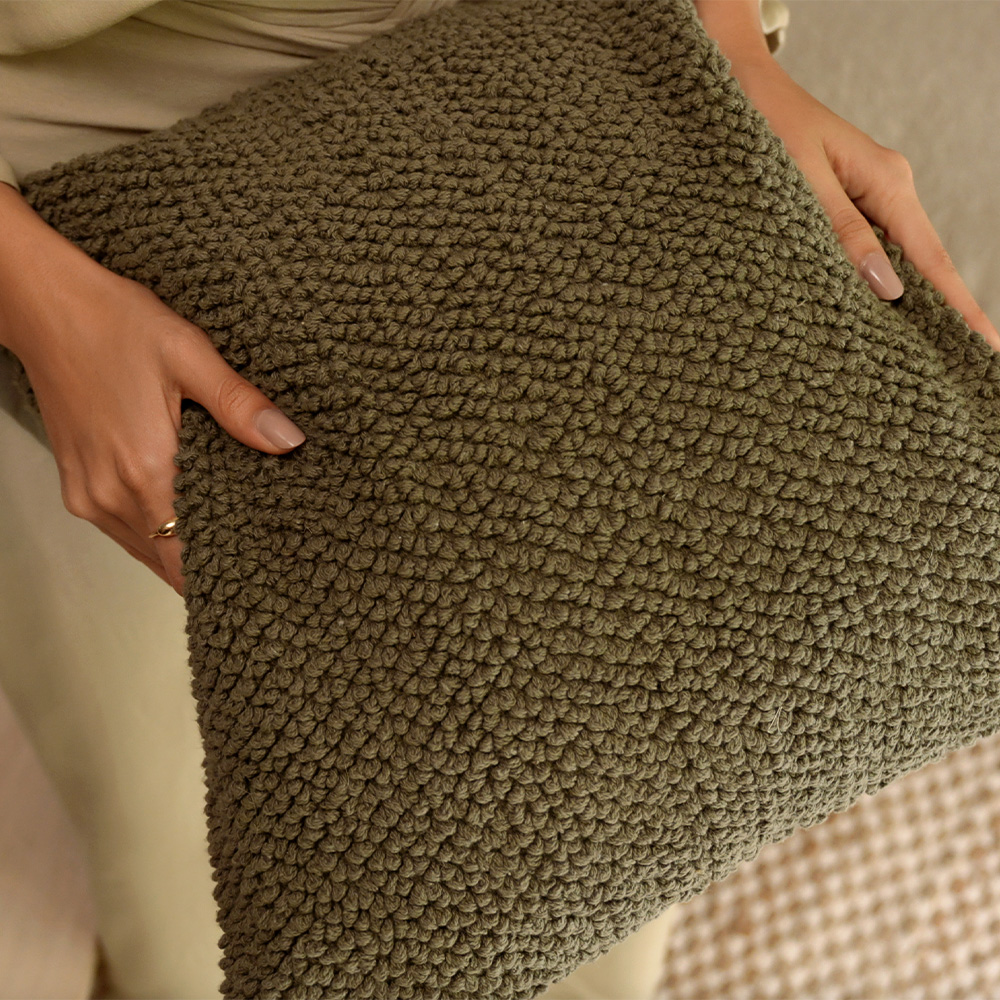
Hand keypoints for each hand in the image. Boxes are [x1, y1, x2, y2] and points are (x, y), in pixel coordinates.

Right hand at [0, 183, 305, 596]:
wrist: (45, 307)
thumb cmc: (116, 325)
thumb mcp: (188, 354)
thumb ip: (238, 404)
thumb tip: (290, 441)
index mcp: (146, 470)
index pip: (190, 555)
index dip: (228, 566)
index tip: (263, 568)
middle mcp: (111, 494)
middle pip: (169, 561)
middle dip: (212, 563)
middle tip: (260, 558)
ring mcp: (87, 494)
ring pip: (144, 549)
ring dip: (180, 550)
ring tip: (231, 543)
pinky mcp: (76, 485)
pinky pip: (122, 530)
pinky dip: (153, 533)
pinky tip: (185, 519)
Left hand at [728, 55, 999, 351]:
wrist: (738, 89)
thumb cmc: (766, 128)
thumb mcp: (801, 182)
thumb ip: (841, 234)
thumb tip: (888, 288)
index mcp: (887, 183)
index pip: (931, 258)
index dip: (957, 306)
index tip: (984, 344)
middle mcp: (885, 191)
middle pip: (920, 263)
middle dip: (936, 312)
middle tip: (952, 363)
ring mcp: (866, 197)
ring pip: (890, 259)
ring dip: (898, 301)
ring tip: (912, 352)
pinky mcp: (842, 203)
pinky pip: (863, 248)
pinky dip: (865, 280)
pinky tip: (865, 311)